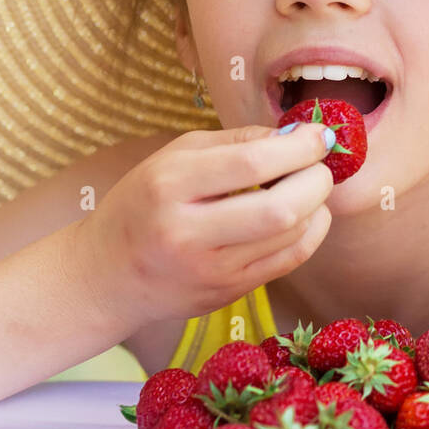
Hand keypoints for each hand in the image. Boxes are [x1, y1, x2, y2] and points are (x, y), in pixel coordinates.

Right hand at [73, 123, 334, 324]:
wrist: (108, 275)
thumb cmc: (144, 203)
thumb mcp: (174, 157)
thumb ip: (235, 142)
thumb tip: (296, 135)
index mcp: (169, 185)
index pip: (251, 163)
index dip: (298, 147)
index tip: (318, 135)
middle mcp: (187, 232)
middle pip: (280, 208)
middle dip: (316, 180)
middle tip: (320, 164)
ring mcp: (209, 270)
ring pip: (290, 236)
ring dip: (317, 205)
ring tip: (310, 186)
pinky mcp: (227, 293)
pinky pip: (288, 261)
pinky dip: (310, 232)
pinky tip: (307, 215)